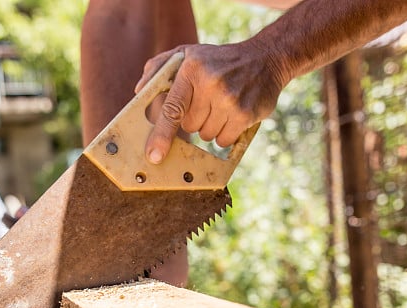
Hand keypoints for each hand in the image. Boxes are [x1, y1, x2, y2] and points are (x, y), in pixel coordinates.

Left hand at [135, 40, 287, 163]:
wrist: (266, 57)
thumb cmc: (218, 60)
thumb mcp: (188, 53)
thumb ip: (159, 67)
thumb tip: (140, 90)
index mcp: (191, 68)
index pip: (172, 108)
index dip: (161, 135)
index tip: (154, 155)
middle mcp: (211, 83)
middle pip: (189, 126)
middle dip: (194, 119)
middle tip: (207, 101)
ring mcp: (230, 99)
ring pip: (206, 136)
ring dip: (211, 126)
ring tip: (222, 104)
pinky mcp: (246, 114)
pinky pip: (223, 141)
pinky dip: (226, 134)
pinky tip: (233, 114)